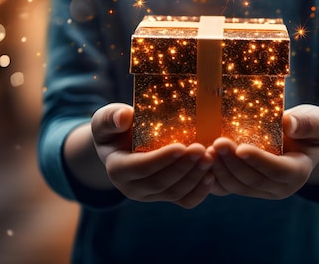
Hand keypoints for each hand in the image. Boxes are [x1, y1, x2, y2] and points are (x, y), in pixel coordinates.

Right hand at [91, 103, 214, 207]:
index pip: (140, 168)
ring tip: (209, 157)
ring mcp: (150, 195)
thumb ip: (111, 117)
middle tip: (202, 149)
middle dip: (183, 167)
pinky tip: (211, 175)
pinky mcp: (165, 197)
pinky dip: (200, 191)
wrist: (121, 145)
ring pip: (174, 193)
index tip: (181, 146)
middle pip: (160, 183)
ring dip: (195, 177)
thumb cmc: (115, 127)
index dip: (161, 159)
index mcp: (117, 169)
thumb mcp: (107, 119)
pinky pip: (185, 201)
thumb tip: (124, 117)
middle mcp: (132, 188)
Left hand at [207, 104, 318, 199]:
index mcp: (298, 172)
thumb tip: (288, 123)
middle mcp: (278, 188)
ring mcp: (259, 191)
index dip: (259, 160)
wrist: (297, 139)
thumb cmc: (307, 126)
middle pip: (252, 180)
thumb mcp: (316, 121)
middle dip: (233, 163)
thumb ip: (307, 123)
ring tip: (205, 150)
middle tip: (217, 143)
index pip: (277, 170)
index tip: (241, 148)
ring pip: (235, 186)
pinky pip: (223, 187)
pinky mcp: (241, 188)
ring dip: (219, 169)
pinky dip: (211, 175)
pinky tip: (200, 159)